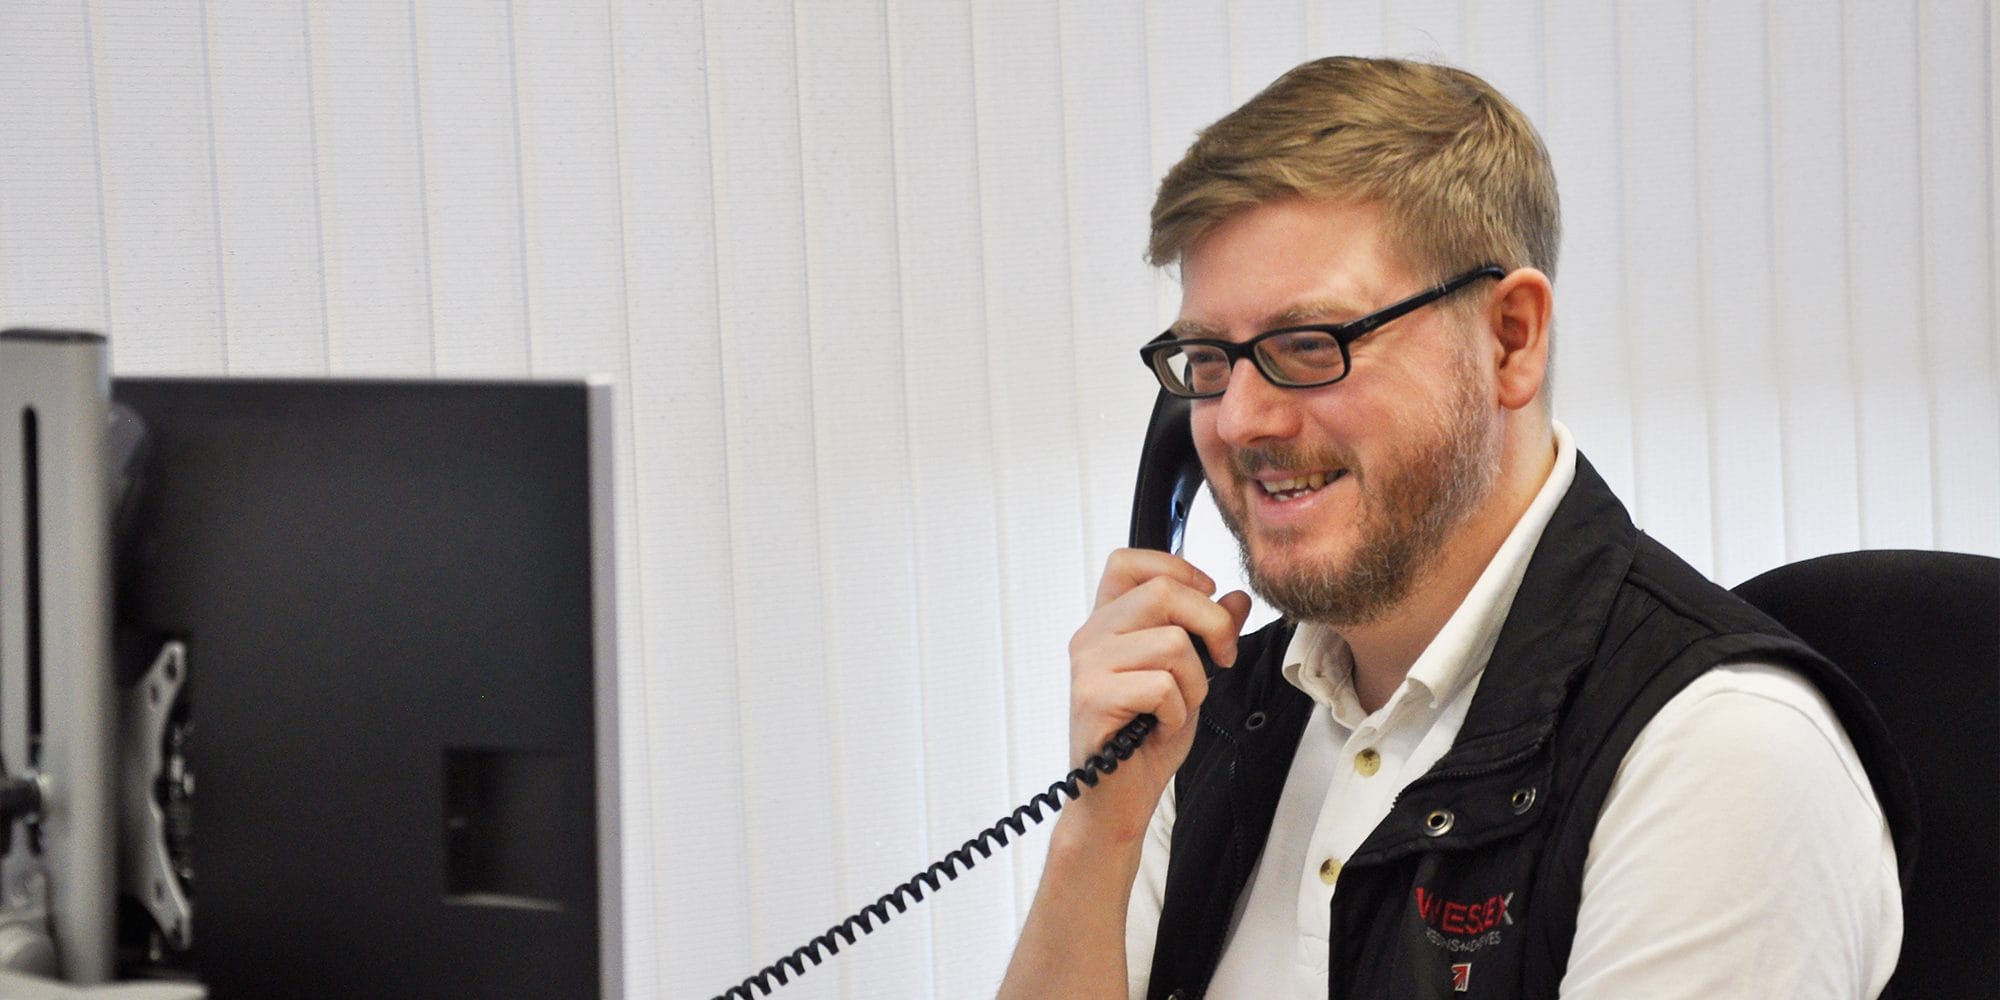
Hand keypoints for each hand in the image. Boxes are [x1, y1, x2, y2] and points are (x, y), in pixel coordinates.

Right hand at [1063, 548, 1252, 839]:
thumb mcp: (1189, 677)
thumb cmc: (1146, 739)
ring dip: (1194, 683)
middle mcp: (1091, 636)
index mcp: (1108, 622)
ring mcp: (1088, 666)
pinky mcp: (1093, 698)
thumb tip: (1237, 598)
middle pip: (1163, 591)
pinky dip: (1176, 712)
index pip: (1128, 561)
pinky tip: (1158, 728)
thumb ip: (1209, 634)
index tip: (1208, 599)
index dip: (1176, 568)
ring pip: (1172, 642)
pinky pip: (1161, 686)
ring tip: (1176, 708)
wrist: (1118, 798)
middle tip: (1222, 659)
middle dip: (1211, 624)